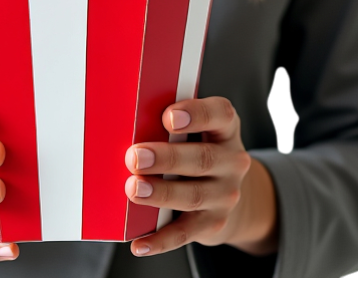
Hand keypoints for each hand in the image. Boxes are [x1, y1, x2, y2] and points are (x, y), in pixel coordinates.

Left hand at [123, 96, 278, 257]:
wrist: (226, 191)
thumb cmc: (197, 149)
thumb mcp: (196, 130)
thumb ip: (171, 124)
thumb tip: (126, 123)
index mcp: (225, 128)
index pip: (220, 114)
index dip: (195, 114)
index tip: (168, 117)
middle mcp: (231, 161)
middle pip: (203, 158)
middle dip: (167, 158)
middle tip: (135, 157)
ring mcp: (225, 195)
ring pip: (193, 195)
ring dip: (162, 193)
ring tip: (134, 189)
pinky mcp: (213, 224)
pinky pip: (185, 233)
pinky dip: (161, 240)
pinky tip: (140, 243)